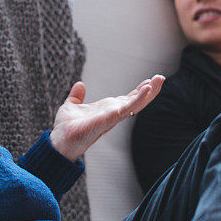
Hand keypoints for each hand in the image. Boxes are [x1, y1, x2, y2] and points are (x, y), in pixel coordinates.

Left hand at [50, 75, 164, 161]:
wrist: (59, 141)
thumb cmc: (66, 128)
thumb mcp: (71, 106)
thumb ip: (77, 96)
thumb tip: (80, 84)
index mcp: (107, 110)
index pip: (127, 99)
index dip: (139, 91)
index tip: (149, 81)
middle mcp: (112, 114)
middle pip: (136, 102)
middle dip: (150, 91)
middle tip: (161, 78)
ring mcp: (112, 117)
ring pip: (135, 105)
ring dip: (148, 93)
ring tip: (158, 81)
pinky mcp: (107, 120)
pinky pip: (125, 109)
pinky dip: (136, 100)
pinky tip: (145, 91)